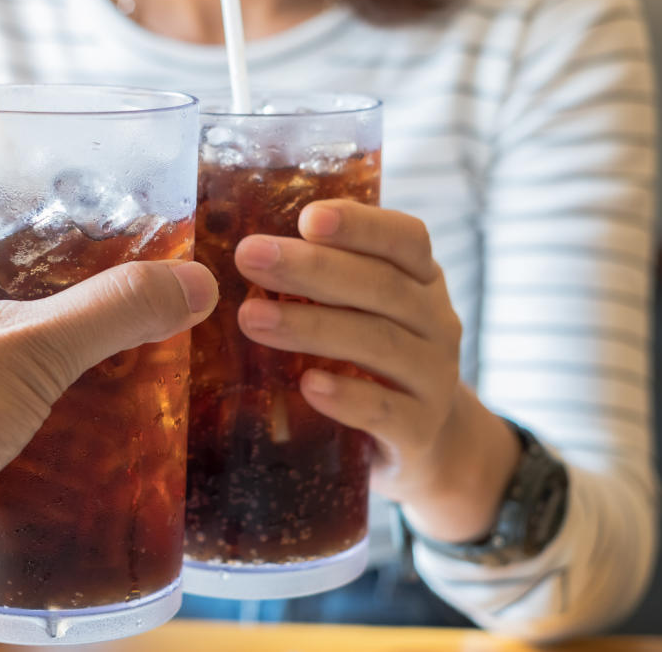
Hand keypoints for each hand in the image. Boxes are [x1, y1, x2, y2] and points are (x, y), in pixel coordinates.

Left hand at [232, 200, 518, 541]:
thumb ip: (318, 281)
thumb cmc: (372, 361)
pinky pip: (385, 411)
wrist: (425, 444)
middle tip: (249, 257)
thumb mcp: (359, 312)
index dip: (360, 225)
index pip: (404, 238)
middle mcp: (436, 322)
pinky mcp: (421, 430)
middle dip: (312, 269)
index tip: (306, 218)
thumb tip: (225, 258)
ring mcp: (434, 377)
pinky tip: (307, 385)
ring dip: (313, 327)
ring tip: (252, 318)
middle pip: (381, 286)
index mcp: (421, 279)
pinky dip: (346, 397)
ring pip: (379, 343)